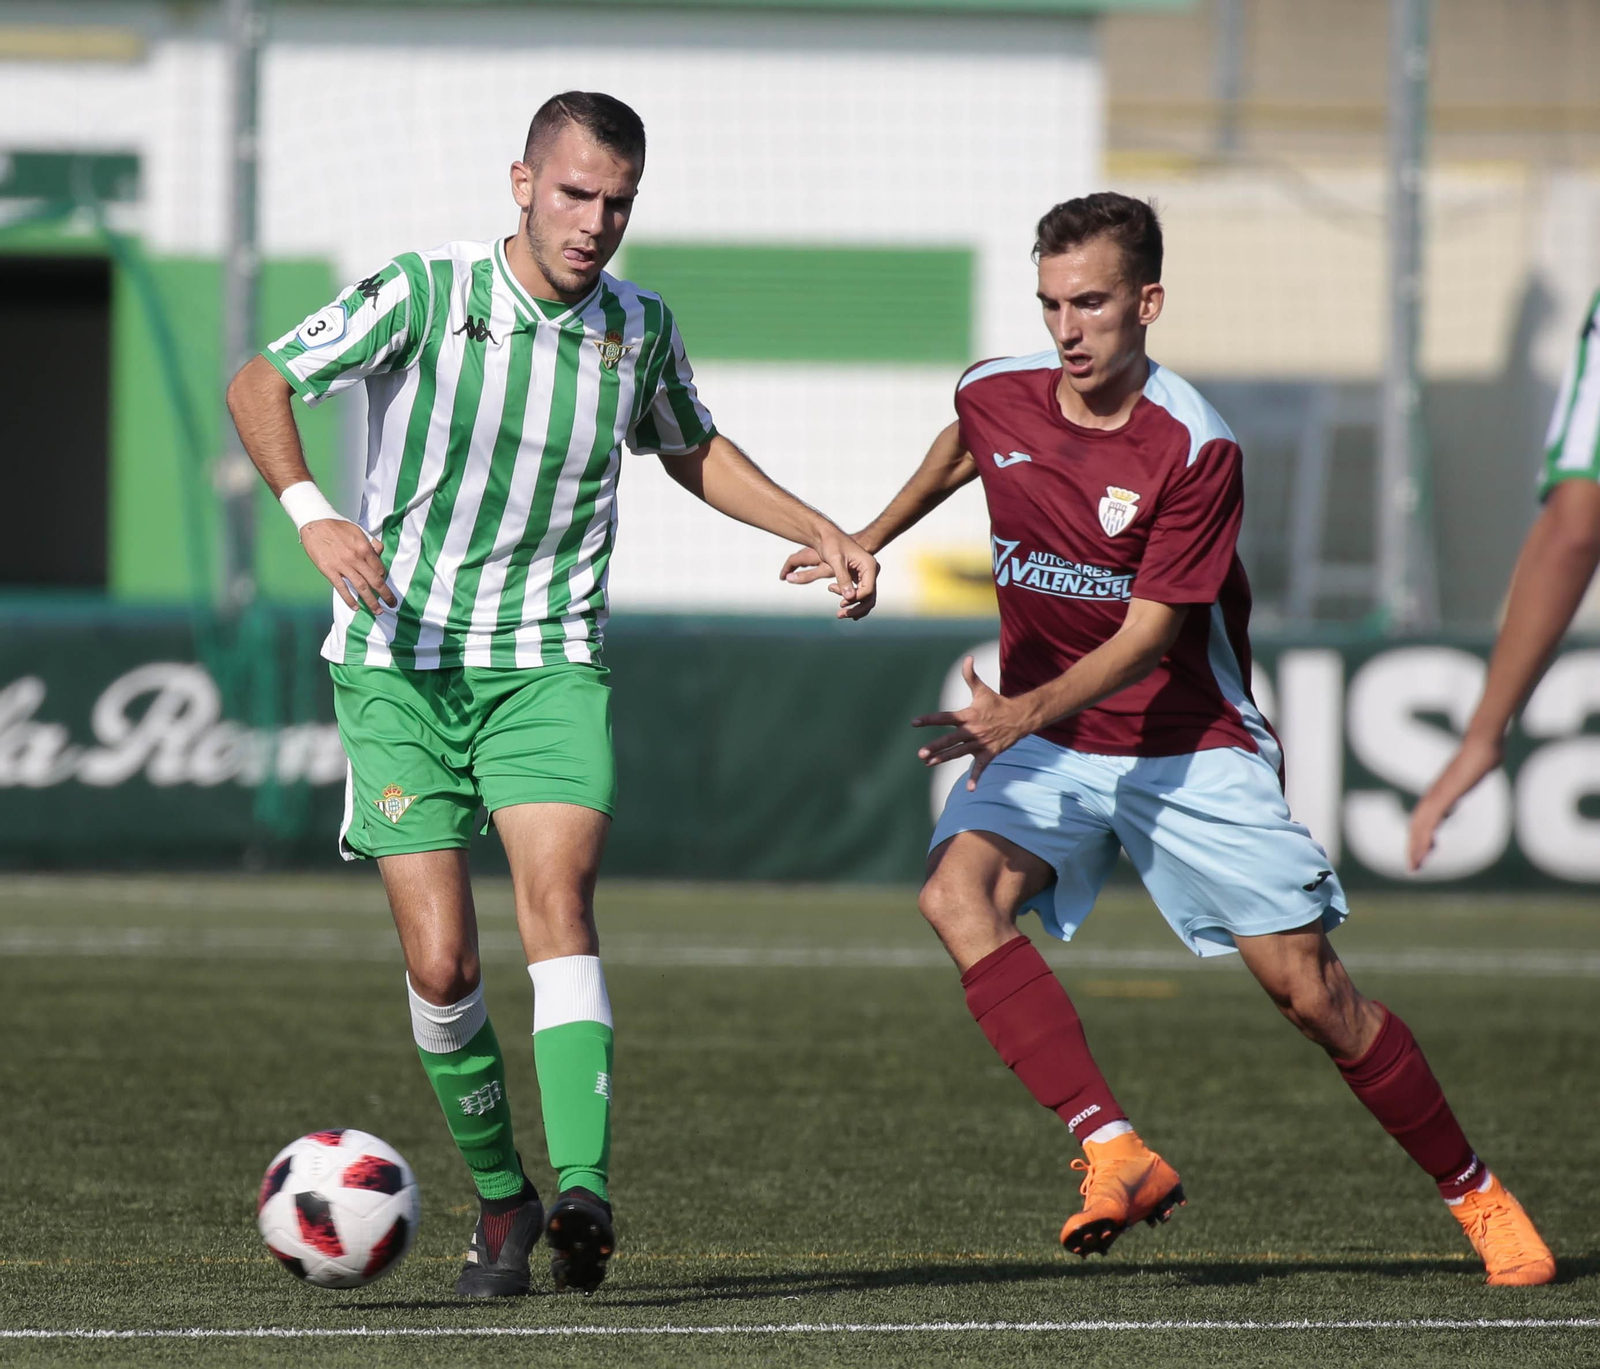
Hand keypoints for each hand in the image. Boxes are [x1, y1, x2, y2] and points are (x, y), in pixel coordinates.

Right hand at [300, 519, 396, 614]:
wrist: (316, 523)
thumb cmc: (338, 527)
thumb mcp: (359, 531)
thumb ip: (371, 543)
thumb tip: (380, 552)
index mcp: (365, 548)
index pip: (380, 569)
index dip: (383, 578)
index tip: (382, 584)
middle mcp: (356, 558)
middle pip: (375, 581)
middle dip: (386, 595)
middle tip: (392, 604)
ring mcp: (343, 566)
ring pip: (361, 587)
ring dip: (371, 601)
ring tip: (378, 611)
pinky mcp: (329, 570)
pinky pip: (342, 588)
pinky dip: (349, 599)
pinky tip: (356, 607)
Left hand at [785, 530, 878, 619]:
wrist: (827, 536)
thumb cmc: (832, 544)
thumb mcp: (836, 561)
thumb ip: (843, 578)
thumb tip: (849, 597)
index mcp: (869, 565)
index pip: (867, 590)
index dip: (854, 599)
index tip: (841, 602)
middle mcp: (871, 571)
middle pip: (869, 597)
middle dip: (856, 608)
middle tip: (840, 614)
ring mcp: (866, 574)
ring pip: (865, 598)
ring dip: (853, 606)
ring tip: (839, 612)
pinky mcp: (859, 577)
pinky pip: (859, 593)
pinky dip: (850, 599)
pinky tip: (839, 599)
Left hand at [911, 656, 1032, 787]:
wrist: (1020, 717)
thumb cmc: (997, 704)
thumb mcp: (982, 690)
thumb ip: (970, 676)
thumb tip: (967, 658)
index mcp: (968, 715)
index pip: (945, 717)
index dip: (930, 719)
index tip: (914, 722)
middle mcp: (973, 730)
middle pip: (951, 740)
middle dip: (936, 747)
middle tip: (921, 754)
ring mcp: (981, 743)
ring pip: (960, 753)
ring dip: (945, 759)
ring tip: (929, 764)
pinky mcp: (990, 753)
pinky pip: (981, 767)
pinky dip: (976, 777)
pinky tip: (969, 788)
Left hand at [1407, 731, 1504, 870]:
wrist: (1482, 742)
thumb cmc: (1480, 756)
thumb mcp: (1469, 777)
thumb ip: (1461, 786)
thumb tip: (1459, 792)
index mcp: (1439, 793)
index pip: (1423, 819)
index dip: (1420, 836)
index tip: (1421, 853)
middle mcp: (1434, 794)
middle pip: (1417, 825)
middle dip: (1414, 847)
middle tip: (1413, 868)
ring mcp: (1437, 795)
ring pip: (1420, 826)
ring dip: (1417, 847)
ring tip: (1416, 865)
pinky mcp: (1444, 795)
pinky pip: (1431, 820)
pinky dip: (1426, 836)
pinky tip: (1426, 849)